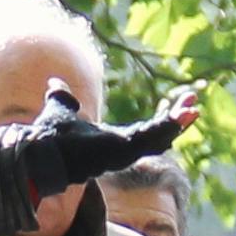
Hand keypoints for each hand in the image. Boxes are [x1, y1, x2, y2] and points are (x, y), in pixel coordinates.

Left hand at [22, 98, 200, 188]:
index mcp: (114, 142)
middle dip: (176, 118)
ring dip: (176, 123)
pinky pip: (150, 139)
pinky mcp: (123, 151)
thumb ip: (62, 98)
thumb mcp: (61, 110)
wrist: (41, 149)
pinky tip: (180, 117)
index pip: (146, 131)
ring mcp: (124, 153)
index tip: (176, 104)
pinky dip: (166, 128)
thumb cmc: (51, 137)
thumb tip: (55, 83)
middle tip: (194, 102)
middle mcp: (123, 150)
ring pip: (158, 138)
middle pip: (158, 135)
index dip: (162, 118)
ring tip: (193, 108)